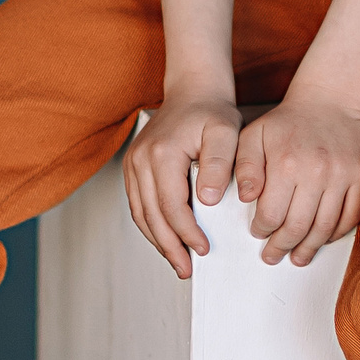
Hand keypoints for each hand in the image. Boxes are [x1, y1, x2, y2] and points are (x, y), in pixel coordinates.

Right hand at [124, 92, 241, 278]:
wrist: (193, 90)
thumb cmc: (212, 111)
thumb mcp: (226, 131)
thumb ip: (220, 164)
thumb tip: (208, 200)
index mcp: (161, 153)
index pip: (171, 205)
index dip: (187, 232)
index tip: (204, 249)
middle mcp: (140, 159)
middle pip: (151, 215)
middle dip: (169, 246)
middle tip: (187, 270)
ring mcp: (133, 163)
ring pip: (140, 213)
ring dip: (157, 241)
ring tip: (177, 262)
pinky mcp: (133, 167)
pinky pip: (139, 204)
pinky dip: (152, 225)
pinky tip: (167, 239)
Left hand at [233, 97, 359, 267]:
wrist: (331, 99)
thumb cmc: (289, 121)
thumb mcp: (254, 135)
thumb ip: (245, 167)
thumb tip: (246, 199)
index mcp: (286, 163)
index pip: (271, 214)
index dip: (262, 230)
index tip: (258, 233)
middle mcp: (316, 172)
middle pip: (298, 226)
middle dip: (282, 246)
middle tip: (273, 255)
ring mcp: (343, 176)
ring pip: (325, 227)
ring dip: (309, 248)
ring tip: (297, 257)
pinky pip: (350, 216)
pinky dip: (336, 234)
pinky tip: (322, 240)